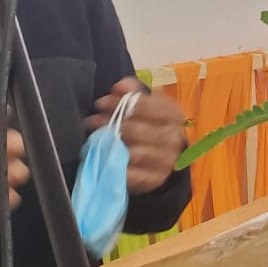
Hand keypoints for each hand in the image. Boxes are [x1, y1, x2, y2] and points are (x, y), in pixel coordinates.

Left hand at [88, 77, 186, 194]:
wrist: (163, 156)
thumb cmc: (150, 124)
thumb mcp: (146, 103)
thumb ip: (133, 91)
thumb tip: (119, 87)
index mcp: (174, 114)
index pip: (148, 106)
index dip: (121, 103)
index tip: (101, 103)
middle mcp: (174, 137)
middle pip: (139, 130)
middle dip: (112, 125)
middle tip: (93, 121)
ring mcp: (167, 160)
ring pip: (135, 153)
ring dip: (111, 146)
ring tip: (96, 139)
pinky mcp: (156, 179)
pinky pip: (133, 175)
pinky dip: (117, 167)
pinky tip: (104, 159)